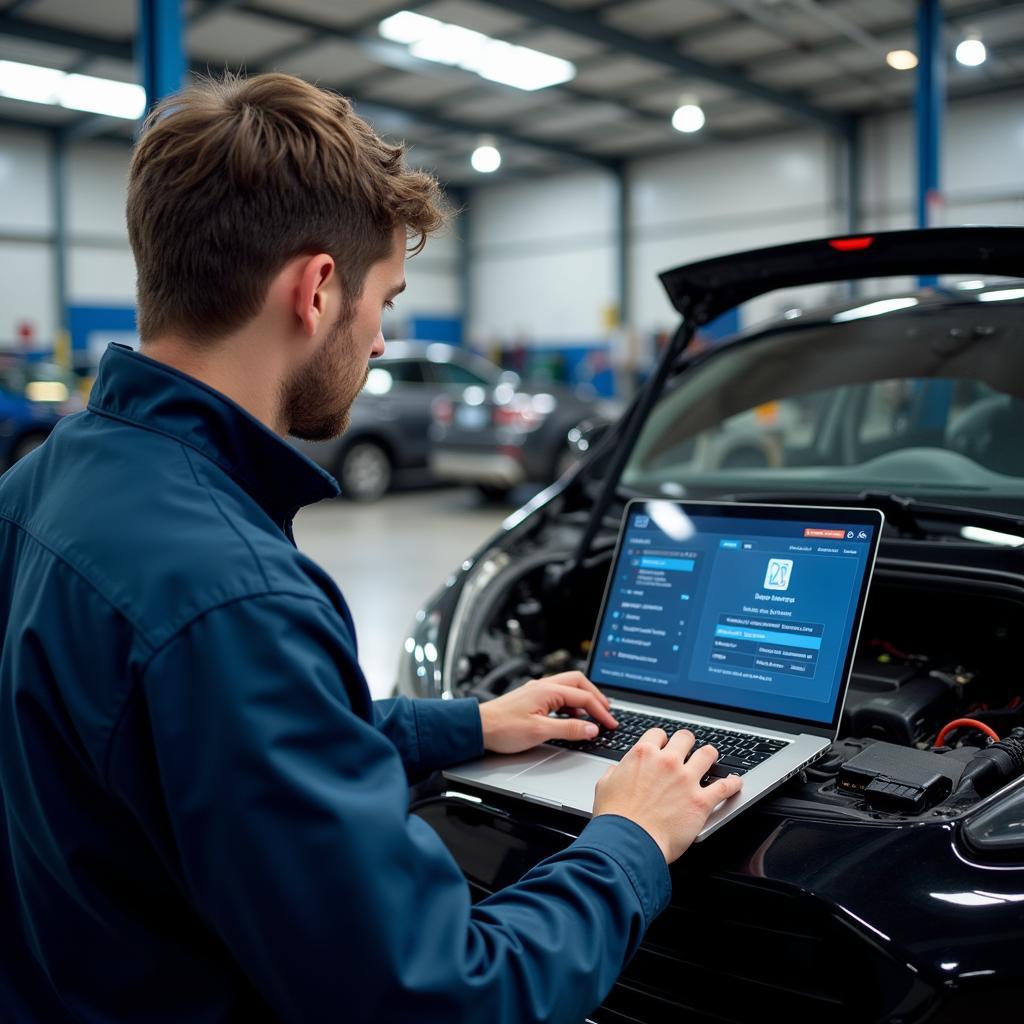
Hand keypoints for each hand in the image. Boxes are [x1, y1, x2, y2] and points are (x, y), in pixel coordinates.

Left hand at [478, 671, 617, 753]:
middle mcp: (543, 686)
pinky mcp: (532, 698)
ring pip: (568, 687)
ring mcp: (537, 691)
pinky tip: (571, 717)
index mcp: (548, 690)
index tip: (611, 724)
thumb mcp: (540, 732)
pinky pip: (558, 695)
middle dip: (595, 697)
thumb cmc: (503, 728)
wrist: (479, 727)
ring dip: (583, 699)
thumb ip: (568, 729)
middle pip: (578, 683)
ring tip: (593, 715)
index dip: (601, 712)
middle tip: (607, 713)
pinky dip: (570, 704)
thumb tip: (591, 729)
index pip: (583, 697)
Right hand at [593, 728, 741, 863]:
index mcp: (643, 754)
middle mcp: (667, 761)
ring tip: (711, 759)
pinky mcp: (701, 800)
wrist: (628, 842)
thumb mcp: (604, 786)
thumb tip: (615, 771)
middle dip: (687, 743)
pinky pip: (725, 786)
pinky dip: (733, 783)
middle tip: (689, 751)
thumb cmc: (615, 818)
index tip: (664, 746)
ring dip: (710, 756)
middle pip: (686, 738)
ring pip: (708, 754)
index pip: (658, 734)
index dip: (662, 740)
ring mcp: (686, 779)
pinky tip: (736, 783)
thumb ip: (614, 773)